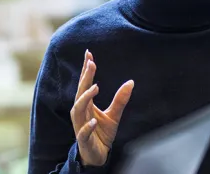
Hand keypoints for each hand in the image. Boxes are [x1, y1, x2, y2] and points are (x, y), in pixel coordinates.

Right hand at [71, 50, 133, 166]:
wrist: (97, 155)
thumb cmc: (101, 134)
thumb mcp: (114, 115)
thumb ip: (120, 99)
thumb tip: (131, 82)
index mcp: (86, 105)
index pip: (84, 84)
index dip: (85, 70)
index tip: (89, 54)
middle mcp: (80, 112)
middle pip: (80, 92)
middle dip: (85, 77)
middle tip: (91, 63)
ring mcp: (80, 125)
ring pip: (78, 109)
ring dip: (85, 97)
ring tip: (96, 87)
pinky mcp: (83, 139)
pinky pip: (83, 132)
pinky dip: (87, 126)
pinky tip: (93, 121)